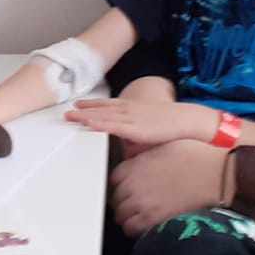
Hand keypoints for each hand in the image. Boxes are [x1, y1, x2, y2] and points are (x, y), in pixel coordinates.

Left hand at [66, 98, 215, 145]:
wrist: (186, 121)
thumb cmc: (172, 127)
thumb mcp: (150, 130)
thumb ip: (137, 138)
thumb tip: (129, 149)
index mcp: (133, 109)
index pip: (108, 105)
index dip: (93, 105)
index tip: (79, 105)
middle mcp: (129, 110)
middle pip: (101, 109)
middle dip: (84, 109)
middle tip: (67, 111)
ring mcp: (130, 118)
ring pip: (102, 115)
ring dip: (85, 115)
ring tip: (70, 116)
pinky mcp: (133, 128)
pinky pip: (111, 125)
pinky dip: (98, 123)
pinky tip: (87, 123)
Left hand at [108, 140, 231, 235]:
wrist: (217, 174)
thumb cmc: (197, 157)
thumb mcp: (165, 146)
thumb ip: (146, 155)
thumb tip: (139, 160)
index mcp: (134, 165)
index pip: (113, 179)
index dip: (121, 184)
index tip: (128, 187)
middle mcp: (133, 184)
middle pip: (115, 199)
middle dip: (124, 201)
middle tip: (136, 203)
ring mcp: (142, 203)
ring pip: (121, 216)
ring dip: (128, 216)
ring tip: (140, 215)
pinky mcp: (154, 219)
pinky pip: (132, 229)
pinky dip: (135, 229)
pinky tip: (146, 224)